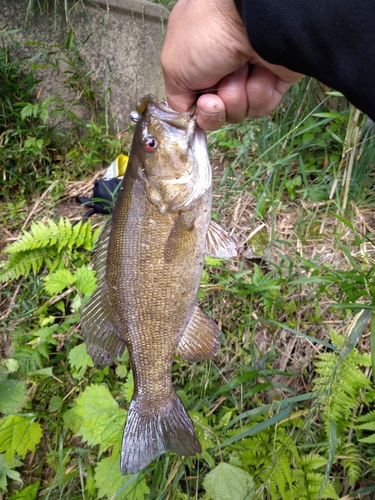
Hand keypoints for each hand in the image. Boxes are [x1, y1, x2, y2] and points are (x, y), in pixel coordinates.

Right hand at [160, 0, 302, 129]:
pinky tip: (260, 71)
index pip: (194, 99)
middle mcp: (221, 64)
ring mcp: (248, 72)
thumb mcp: (174, 67)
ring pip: (239, 111)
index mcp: (195, 57)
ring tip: (241, 68)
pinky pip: (261, 106)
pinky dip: (259, 93)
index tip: (200, 102)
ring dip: (238, 96)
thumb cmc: (210, 29)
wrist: (254, 18)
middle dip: (218, 104)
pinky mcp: (273, 80)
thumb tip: (187, 115)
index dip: (197, 108)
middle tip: (221, 83)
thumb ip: (176, 98)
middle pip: (216, 110)